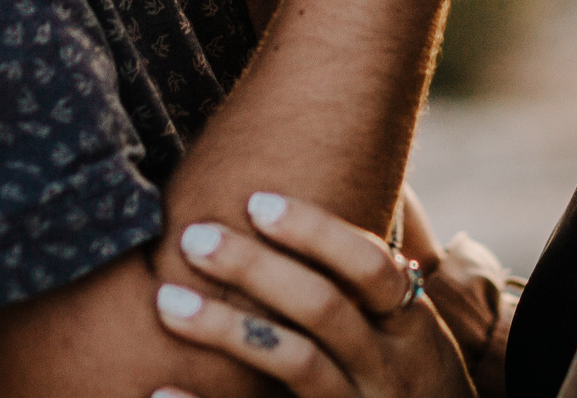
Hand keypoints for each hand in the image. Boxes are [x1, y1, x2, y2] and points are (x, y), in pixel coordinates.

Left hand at [149, 193, 471, 397]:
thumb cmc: (411, 379)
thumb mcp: (414, 333)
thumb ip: (373, 283)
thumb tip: (313, 198)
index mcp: (410, 327)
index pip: (370, 267)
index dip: (316, 231)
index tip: (256, 202)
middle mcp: (386, 368)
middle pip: (324, 309)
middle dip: (256, 268)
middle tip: (194, 237)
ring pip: (296, 363)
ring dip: (227, 328)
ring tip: (167, 301)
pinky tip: (162, 392)